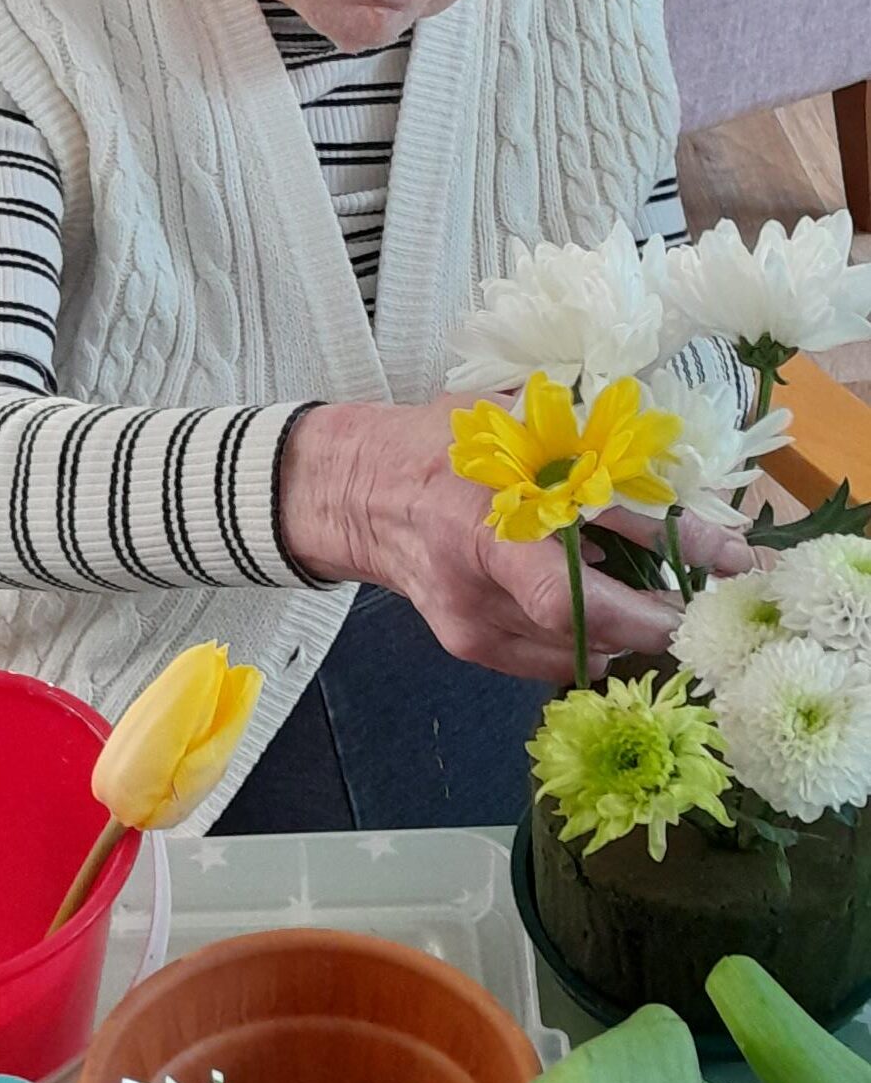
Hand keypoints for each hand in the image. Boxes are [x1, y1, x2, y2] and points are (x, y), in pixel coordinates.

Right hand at [279, 398, 753, 684]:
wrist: (355, 495)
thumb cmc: (437, 448)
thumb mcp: (510, 424)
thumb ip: (577, 442)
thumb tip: (660, 458)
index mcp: (492, 503)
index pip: (595, 546)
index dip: (668, 561)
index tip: (728, 562)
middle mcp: (479, 570)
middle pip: (587, 616)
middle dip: (656, 613)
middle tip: (699, 599)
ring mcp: (471, 617)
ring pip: (575, 646)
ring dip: (626, 628)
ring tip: (658, 601)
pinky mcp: (469, 644)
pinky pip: (548, 658)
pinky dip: (586, 640)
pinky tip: (603, 618)